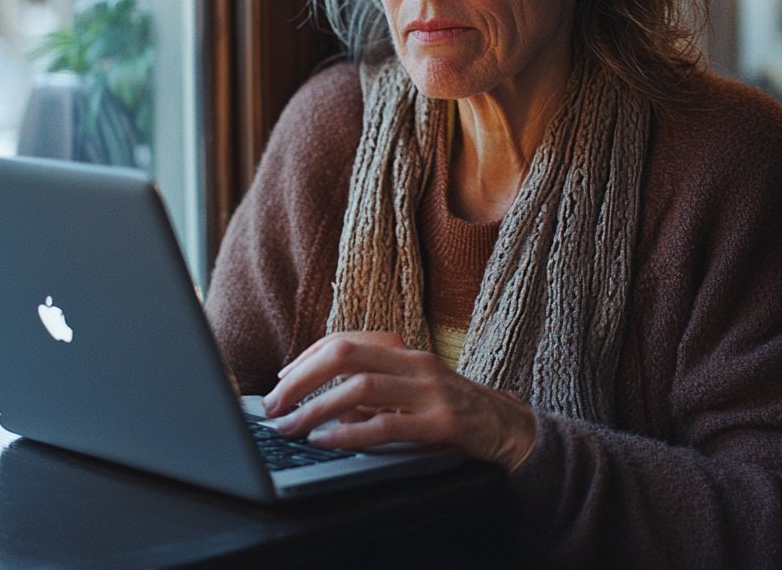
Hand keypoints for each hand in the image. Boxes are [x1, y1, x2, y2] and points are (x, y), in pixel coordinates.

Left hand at [262, 331, 536, 472]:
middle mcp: (414, 362)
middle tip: (274, 403)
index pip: (344, 341)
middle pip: (345, 354)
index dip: (307, 358)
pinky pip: (389, 425)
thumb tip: (317, 400)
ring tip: (292, 426)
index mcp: (404, 351)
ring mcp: (430, 390)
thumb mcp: (408, 393)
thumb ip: (371, 393)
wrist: (507, 427)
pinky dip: (352, 433)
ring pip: (362, 388)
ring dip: (318, 407)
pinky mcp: (442, 423)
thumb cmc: (449, 411)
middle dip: (302, 377)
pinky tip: (328, 440)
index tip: (281, 379)